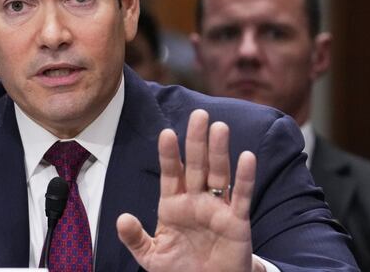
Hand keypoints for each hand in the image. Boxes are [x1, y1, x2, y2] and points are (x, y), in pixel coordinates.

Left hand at [116, 109, 259, 271]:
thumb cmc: (180, 270)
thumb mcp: (152, 256)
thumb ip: (136, 238)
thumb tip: (122, 219)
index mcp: (173, 204)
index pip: (170, 173)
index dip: (168, 154)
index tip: (166, 132)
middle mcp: (196, 200)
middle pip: (196, 165)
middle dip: (196, 141)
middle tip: (199, 114)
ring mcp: (217, 208)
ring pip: (218, 174)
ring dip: (219, 151)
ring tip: (220, 128)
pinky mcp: (237, 221)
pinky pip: (241, 196)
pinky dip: (245, 177)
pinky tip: (247, 157)